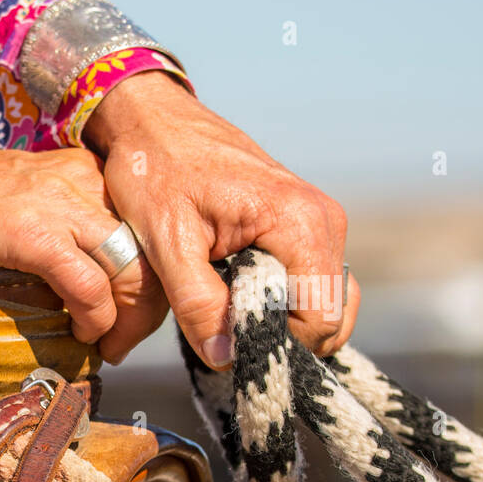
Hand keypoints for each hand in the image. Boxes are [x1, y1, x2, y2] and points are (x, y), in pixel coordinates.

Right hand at [0, 146, 159, 346]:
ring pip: (128, 266)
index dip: (148, 275)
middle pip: (146, 246)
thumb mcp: (14, 205)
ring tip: (107, 345)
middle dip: (146, 304)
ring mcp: (55, 202)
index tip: (131, 314)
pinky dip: (95, 317)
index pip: (141, 224)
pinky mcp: (29, 231)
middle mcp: (77, 178)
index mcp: (78, 170)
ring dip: (127, 319)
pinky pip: (87, 284)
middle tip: (124, 342)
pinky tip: (82, 334)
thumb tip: (77, 277)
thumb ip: (52, 225)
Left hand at [83, 71, 359, 366]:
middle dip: (278, 337)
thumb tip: (227, 359)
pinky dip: (276, 302)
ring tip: (223, 312)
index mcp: (299, 222)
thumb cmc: (155, 173)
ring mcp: (319, 222)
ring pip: (320, 303)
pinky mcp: (304, 226)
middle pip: (329, 316)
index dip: (275, 344)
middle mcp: (324, 220)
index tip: (227, 343)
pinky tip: (231, 297)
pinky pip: (306, 283)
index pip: (319, 318)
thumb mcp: (167, 244)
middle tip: (222, 332)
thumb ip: (198, 304)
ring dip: (276, 321)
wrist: (153, 122)